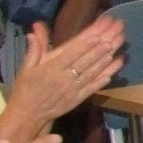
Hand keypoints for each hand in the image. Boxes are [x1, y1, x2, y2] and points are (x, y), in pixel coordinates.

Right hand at [10, 18, 124, 125]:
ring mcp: (73, 90)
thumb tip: (35, 28)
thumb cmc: (26, 88)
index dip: (84, 46)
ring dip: (104, 61)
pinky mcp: (78, 99)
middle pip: (84, 62)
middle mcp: (63, 79)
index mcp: (50, 69)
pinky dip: (104, 78)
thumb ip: (34, 48)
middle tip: (113, 37)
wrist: (28, 114)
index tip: (96, 36)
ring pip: (91, 73)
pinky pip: (93, 87)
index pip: (70, 55)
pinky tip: (114, 69)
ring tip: (116, 48)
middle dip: (100, 48)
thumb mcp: (26, 67)